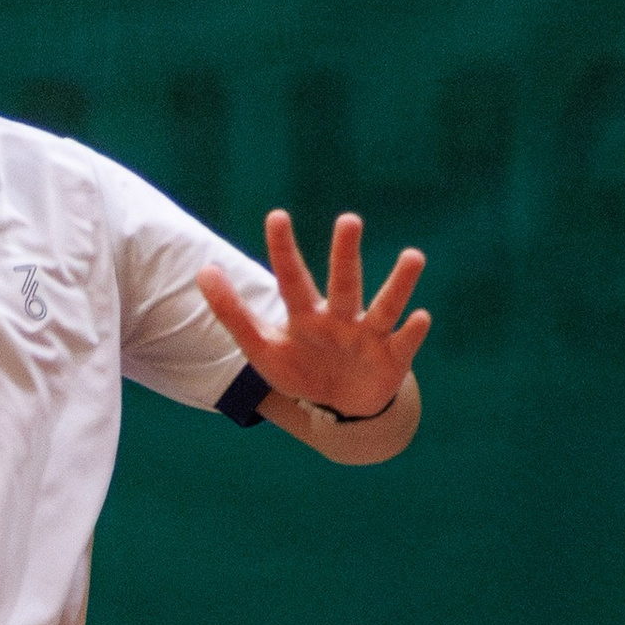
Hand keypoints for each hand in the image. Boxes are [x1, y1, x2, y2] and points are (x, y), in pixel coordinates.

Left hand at [196, 211, 429, 416]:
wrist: (340, 408)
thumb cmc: (300, 370)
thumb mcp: (261, 347)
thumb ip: (232, 312)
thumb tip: (203, 270)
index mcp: (306, 315)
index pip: (292, 278)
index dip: (283, 250)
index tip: (276, 216)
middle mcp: (340, 317)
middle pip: (343, 282)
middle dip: (345, 254)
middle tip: (348, 220)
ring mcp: (369, 336)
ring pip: (385, 305)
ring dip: (399, 283)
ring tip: (413, 256)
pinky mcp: (393, 359)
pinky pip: (405, 343)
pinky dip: (414, 331)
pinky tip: (421, 316)